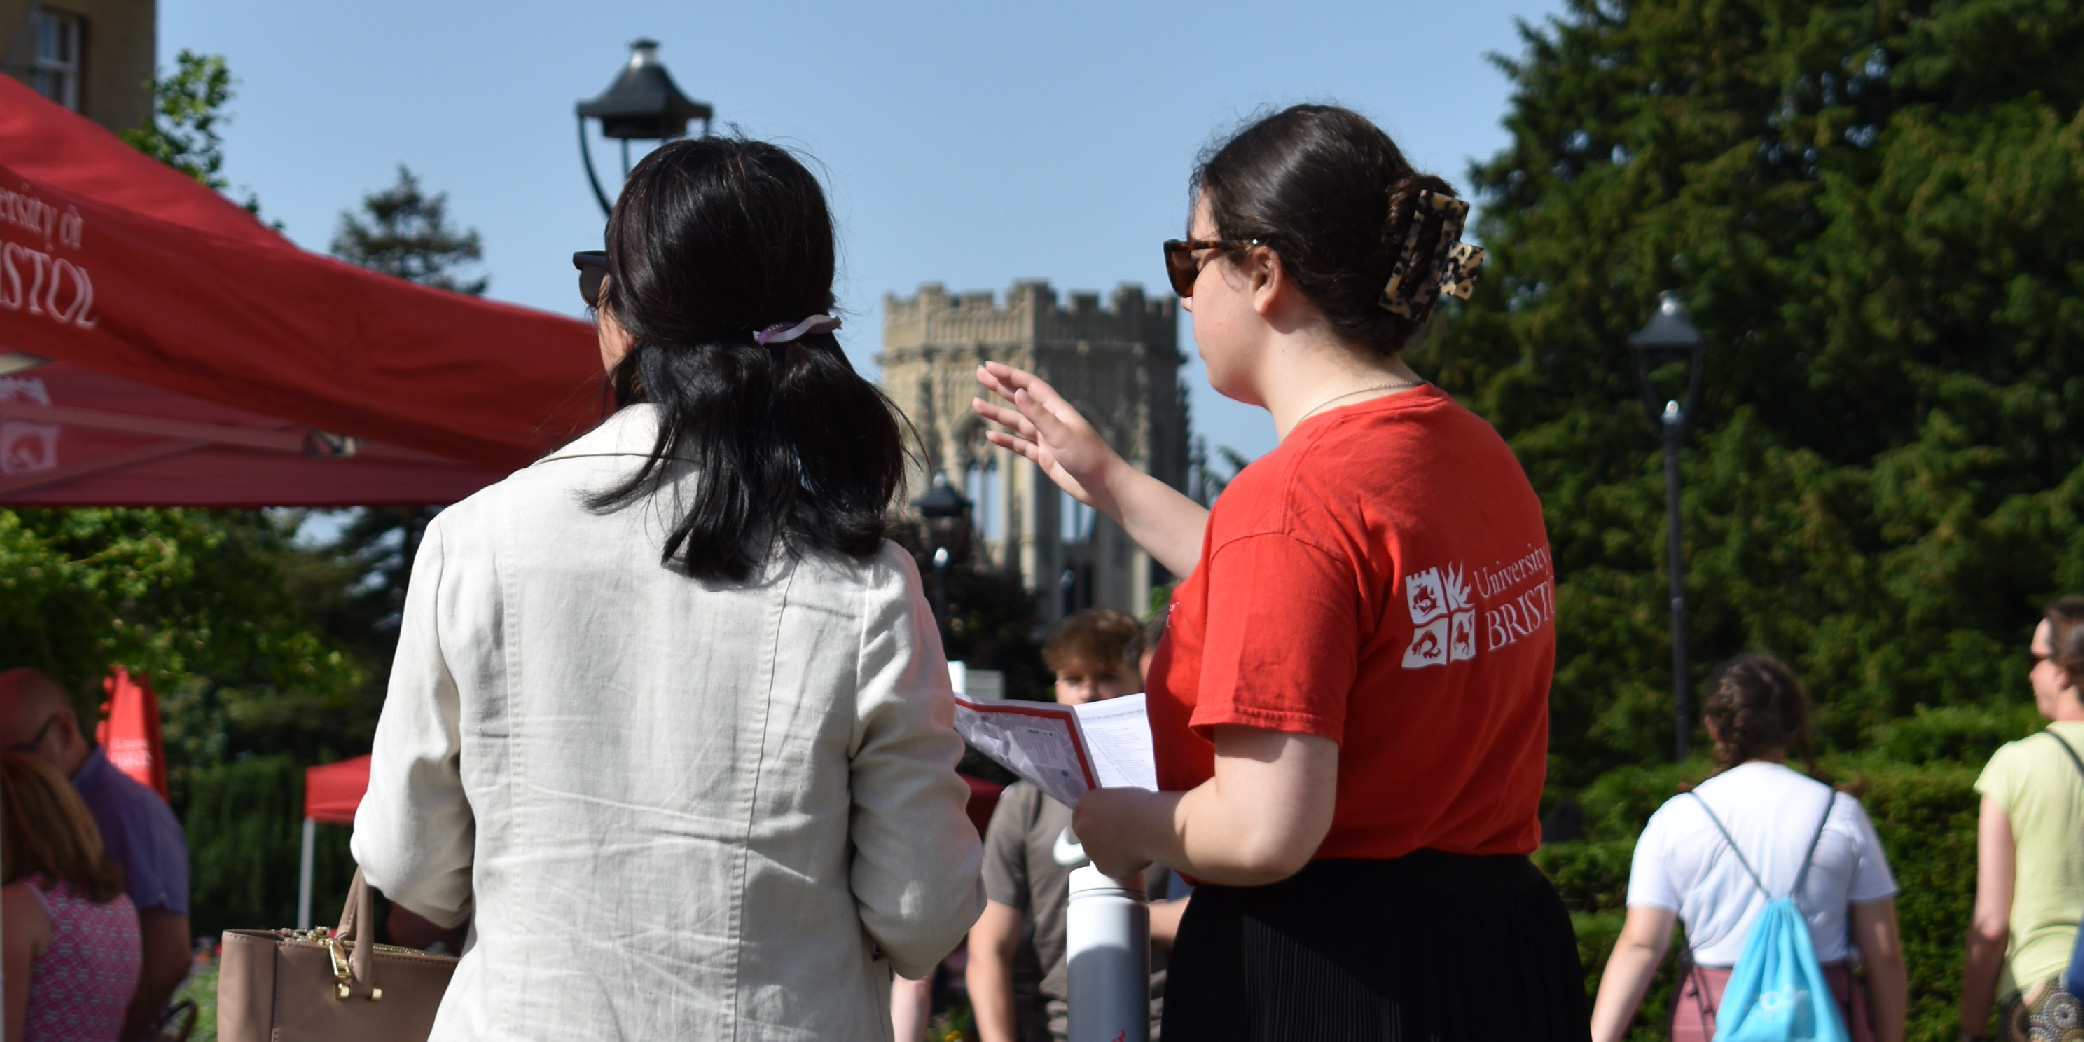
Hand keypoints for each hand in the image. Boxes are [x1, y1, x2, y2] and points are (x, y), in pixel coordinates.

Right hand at [972, 362, 1121, 510]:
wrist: (1103, 486)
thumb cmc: (1088, 457)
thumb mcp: (1061, 434)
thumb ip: (1039, 415)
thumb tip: (1018, 393)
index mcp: (1057, 410)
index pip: (1029, 386)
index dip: (1009, 375)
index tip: (989, 367)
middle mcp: (1050, 421)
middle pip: (1020, 399)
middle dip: (1000, 386)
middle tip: (979, 374)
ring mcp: (1047, 439)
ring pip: (1017, 422)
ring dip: (997, 414)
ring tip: (976, 404)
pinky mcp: (1045, 457)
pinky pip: (1020, 445)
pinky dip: (1005, 440)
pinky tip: (991, 436)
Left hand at [1073, 788, 1156, 879]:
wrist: (1152, 825)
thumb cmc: (1143, 806)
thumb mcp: (1120, 799)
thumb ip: (1111, 811)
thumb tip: (1116, 821)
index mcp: (1085, 805)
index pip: (1085, 817)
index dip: (1100, 822)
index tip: (1113, 824)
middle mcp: (1081, 827)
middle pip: (1090, 837)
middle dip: (1104, 839)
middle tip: (1125, 837)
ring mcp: (1089, 849)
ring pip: (1101, 854)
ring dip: (1113, 853)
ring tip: (1136, 846)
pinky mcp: (1101, 867)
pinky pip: (1112, 868)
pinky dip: (1123, 865)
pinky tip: (1138, 856)